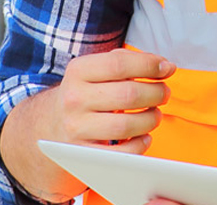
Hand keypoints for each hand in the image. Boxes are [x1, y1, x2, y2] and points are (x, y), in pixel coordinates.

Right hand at [0, 50, 176, 201]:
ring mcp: (76, 128)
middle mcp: (74, 98)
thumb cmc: (85, 94)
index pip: (120, 64)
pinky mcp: (83, 154)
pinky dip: (141, 144)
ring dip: (151, 118)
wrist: (49, 127)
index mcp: (78, 71)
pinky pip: (122, 153)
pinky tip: (144, 136)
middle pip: (128, 94)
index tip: (167, 68)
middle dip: (156, 93)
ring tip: (155, 114)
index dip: (149, 65)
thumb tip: (164, 66)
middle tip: (164, 93)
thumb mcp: (93, 71)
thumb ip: (125, 62)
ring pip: (126, 125)